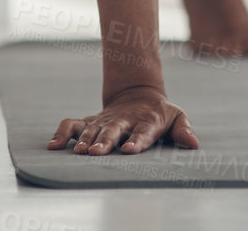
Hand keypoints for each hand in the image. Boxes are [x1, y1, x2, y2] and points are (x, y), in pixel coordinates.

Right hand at [47, 84, 200, 155]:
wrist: (138, 94)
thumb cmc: (160, 114)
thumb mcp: (177, 117)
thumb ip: (183, 130)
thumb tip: (194, 144)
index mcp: (146, 121)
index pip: (142, 132)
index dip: (137, 140)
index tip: (130, 150)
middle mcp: (123, 120)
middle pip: (113, 131)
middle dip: (105, 142)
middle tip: (96, 153)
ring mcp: (105, 121)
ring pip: (92, 130)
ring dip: (84, 140)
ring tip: (78, 152)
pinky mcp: (90, 122)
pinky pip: (73, 125)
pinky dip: (62, 133)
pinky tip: (53, 146)